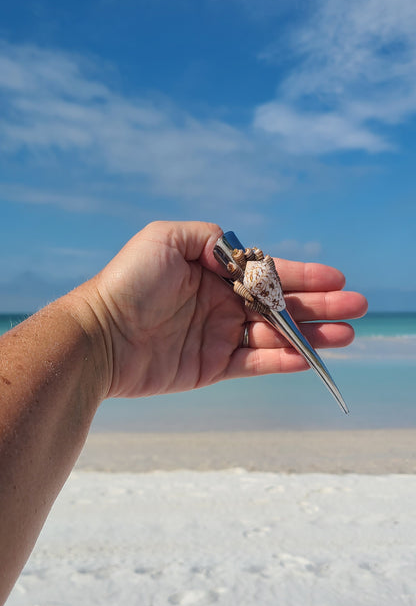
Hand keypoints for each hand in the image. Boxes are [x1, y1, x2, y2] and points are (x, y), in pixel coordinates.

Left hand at [77, 220, 366, 399]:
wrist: (100, 336)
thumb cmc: (127, 282)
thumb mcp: (165, 239)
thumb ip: (209, 238)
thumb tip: (241, 253)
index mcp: (214, 272)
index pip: (267, 272)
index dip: (303, 275)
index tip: (335, 277)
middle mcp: (221, 303)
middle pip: (280, 305)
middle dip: (319, 304)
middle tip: (354, 307)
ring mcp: (218, 335)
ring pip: (274, 335)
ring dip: (310, 335)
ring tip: (344, 334)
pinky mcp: (212, 366)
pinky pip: (255, 362)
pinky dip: (281, 360)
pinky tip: (306, 357)